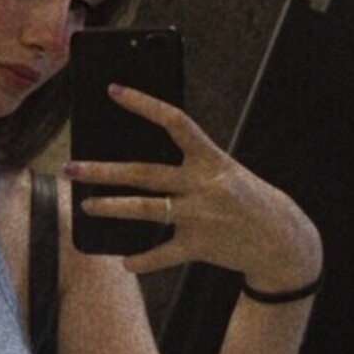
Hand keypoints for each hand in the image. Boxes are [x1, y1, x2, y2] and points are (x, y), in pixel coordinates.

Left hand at [66, 85, 322, 288]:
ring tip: (86, 205)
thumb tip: (142, 164)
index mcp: (211, 159)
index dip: (144, 105)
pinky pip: (161, 254)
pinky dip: (141, 260)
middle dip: (104, 171)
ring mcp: (200, 216)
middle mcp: (203, 185)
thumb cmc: (246, 200)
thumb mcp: (225, 172)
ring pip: (146, 209)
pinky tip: (125, 262)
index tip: (114, 91)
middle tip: (72, 167)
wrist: (282, 241)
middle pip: (144, 173)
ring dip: (111, 207)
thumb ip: (190, 165)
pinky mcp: (199, 246)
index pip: (175, 122)